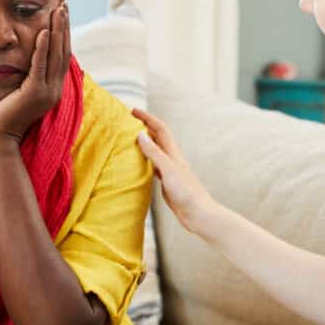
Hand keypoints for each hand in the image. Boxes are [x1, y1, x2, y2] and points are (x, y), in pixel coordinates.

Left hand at [0, 3, 70, 142]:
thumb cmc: (2, 113)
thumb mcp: (19, 90)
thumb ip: (26, 74)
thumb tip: (25, 57)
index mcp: (52, 87)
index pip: (61, 54)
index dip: (63, 32)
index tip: (62, 11)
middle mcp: (54, 89)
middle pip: (63, 51)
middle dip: (64, 26)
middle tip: (64, 4)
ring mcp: (47, 92)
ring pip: (55, 56)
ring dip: (57, 31)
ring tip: (58, 10)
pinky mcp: (34, 94)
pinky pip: (40, 66)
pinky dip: (42, 48)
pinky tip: (43, 31)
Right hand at [132, 109, 214, 233]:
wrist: (197, 213)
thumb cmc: (186, 191)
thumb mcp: (168, 169)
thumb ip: (154, 152)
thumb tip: (140, 134)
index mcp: (172, 153)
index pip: (159, 128)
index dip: (147, 117)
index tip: (132, 110)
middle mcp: (171, 159)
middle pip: (156, 137)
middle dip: (143, 127)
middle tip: (126, 121)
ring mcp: (168, 170)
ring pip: (153, 151)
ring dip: (142, 143)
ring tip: (127, 139)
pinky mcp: (166, 182)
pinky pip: (151, 166)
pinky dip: (143, 160)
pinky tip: (135, 164)